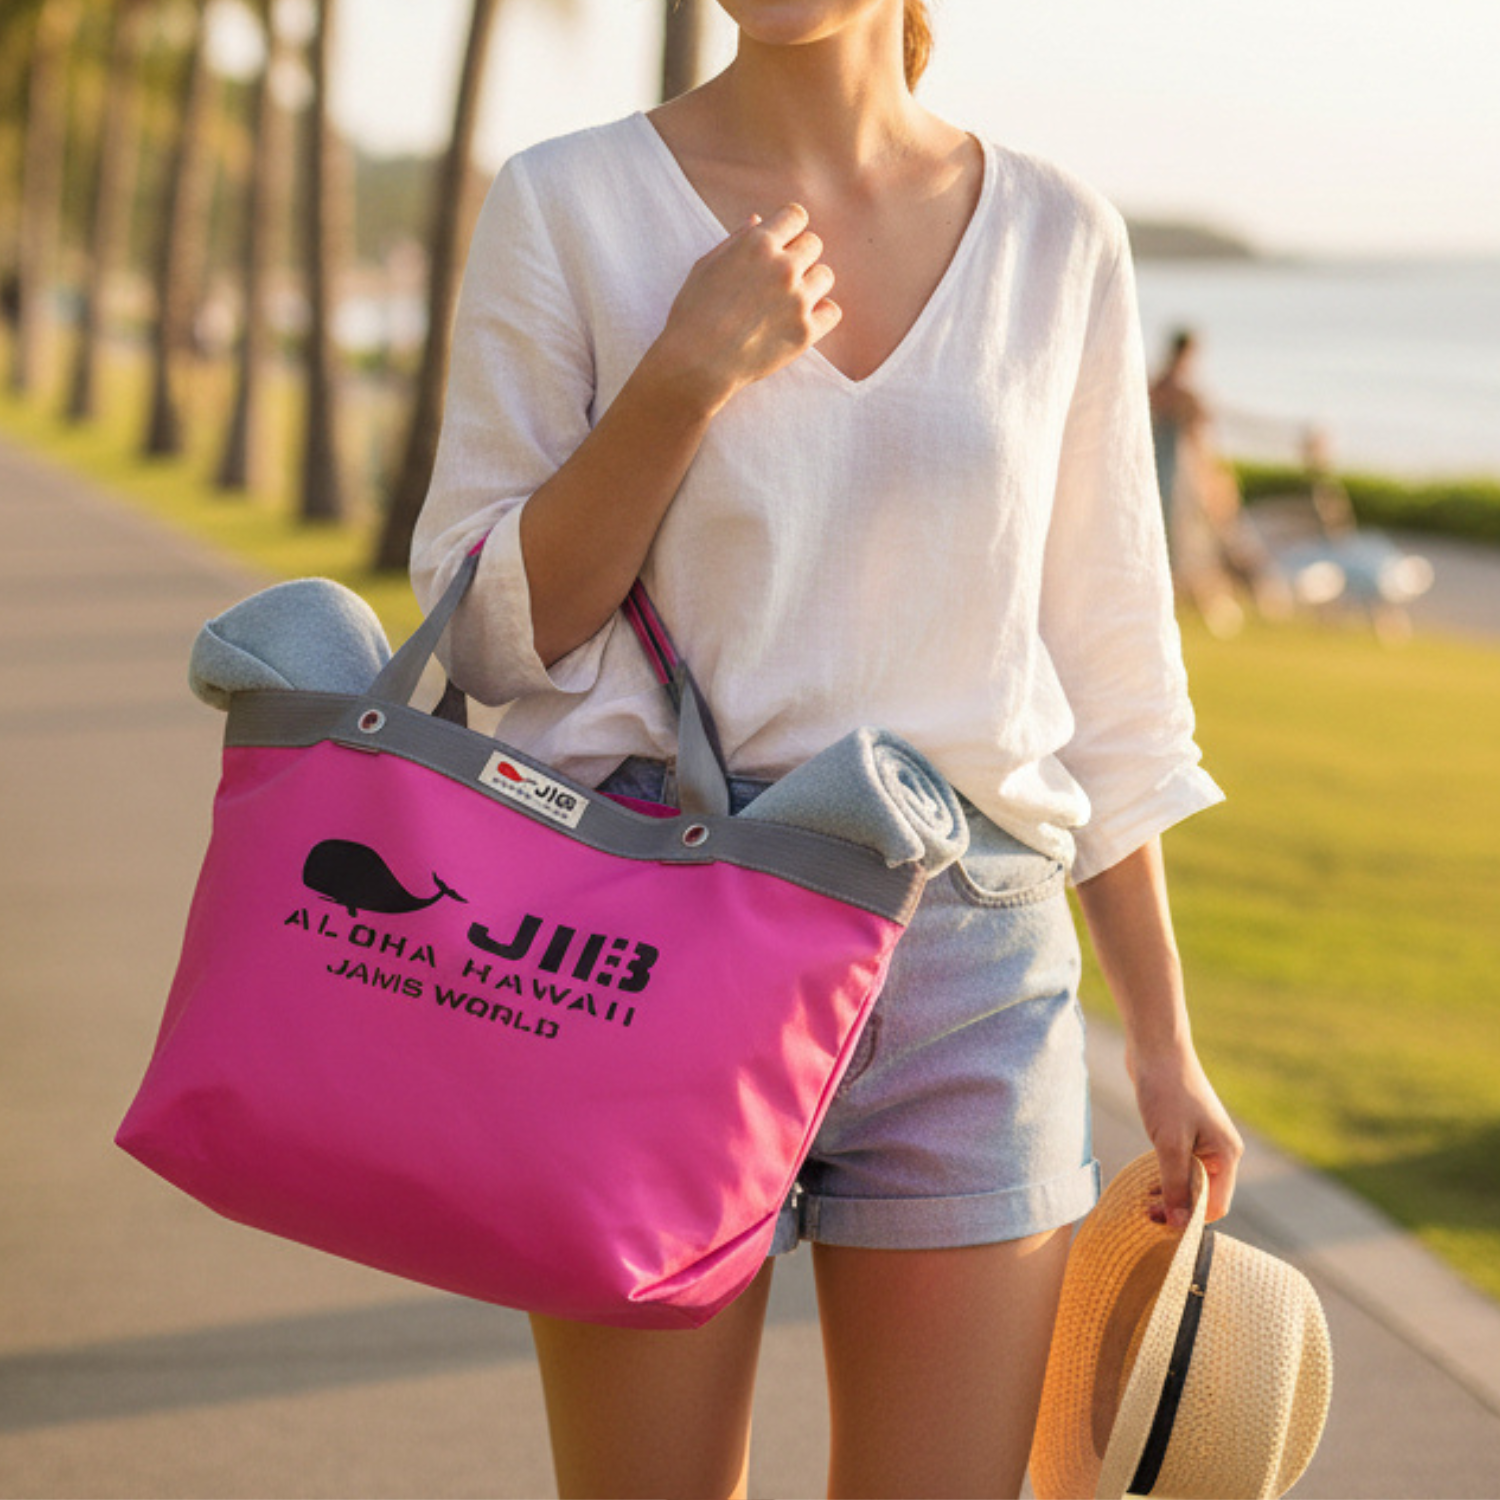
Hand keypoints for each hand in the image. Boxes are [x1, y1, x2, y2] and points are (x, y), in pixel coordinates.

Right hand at [650, 201, 840, 410]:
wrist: (697, 362)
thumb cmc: (693, 313)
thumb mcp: (706, 266)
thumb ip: (736, 240)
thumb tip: (759, 221)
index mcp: (758, 244)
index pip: (796, 216)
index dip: (789, 228)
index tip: (782, 243)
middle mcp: (783, 267)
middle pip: (814, 244)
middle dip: (799, 256)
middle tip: (779, 278)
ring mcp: (797, 300)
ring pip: (825, 276)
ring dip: (811, 284)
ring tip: (789, 301)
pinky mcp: (806, 332)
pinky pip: (832, 312)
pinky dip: (821, 315)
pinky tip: (801, 320)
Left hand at [1125, 1041, 1244, 1229]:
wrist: (1155, 1047)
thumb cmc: (1166, 1092)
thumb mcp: (1169, 1143)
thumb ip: (1175, 1185)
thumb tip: (1178, 1224)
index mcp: (1226, 1155)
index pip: (1215, 1206)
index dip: (1190, 1219)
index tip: (1160, 1223)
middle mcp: (1221, 1150)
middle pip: (1204, 1196)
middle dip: (1178, 1208)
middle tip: (1146, 1213)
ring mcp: (1204, 1141)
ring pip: (1191, 1181)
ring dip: (1170, 1193)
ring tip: (1144, 1201)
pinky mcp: (1186, 1132)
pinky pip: (1180, 1165)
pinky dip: (1166, 1176)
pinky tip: (1147, 1182)